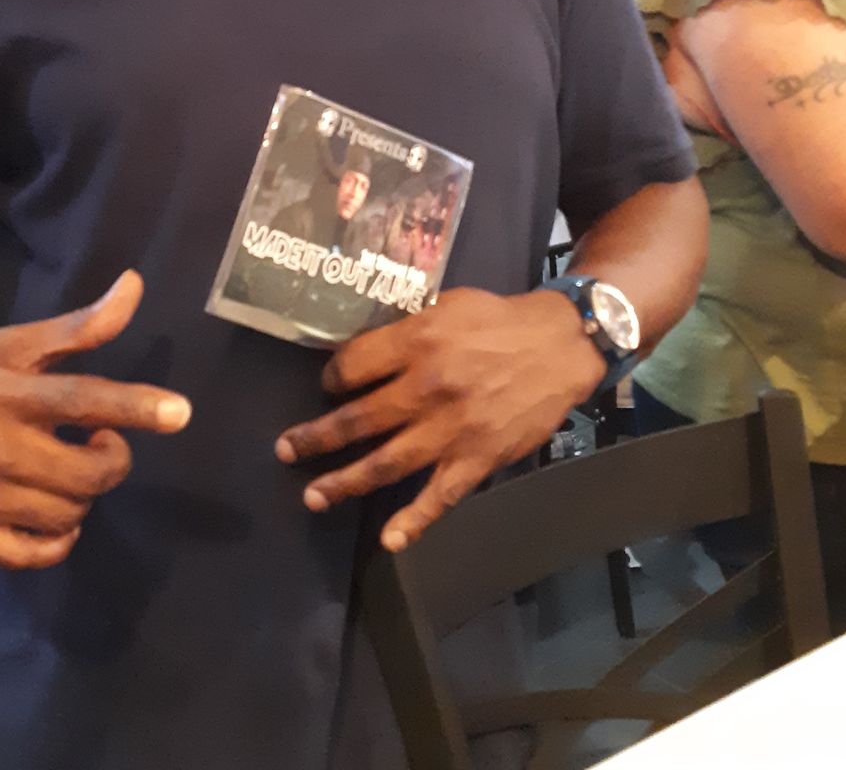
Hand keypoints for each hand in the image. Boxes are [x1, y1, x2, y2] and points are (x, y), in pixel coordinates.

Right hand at [0, 271, 190, 568]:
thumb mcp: (13, 343)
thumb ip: (79, 327)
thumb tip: (136, 286)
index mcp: (5, 388)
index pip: (82, 398)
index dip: (136, 406)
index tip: (180, 413)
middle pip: (84, 471)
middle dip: (111, 458)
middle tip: (100, 440)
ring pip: (64, 513)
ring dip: (84, 494)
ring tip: (71, 470)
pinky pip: (30, 554)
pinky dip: (58, 540)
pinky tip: (56, 515)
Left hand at [275, 288, 603, 552]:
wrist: (559, 347)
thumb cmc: (498, 320)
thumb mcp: (445, 305)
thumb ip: (404, 329)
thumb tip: (362, 351)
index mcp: (417, 341)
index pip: (353, 367)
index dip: (331, 378)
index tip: (326, 386)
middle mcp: (427, 387)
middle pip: (359, 419)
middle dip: (317, 437)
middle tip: (286, 450)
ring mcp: (452, 429)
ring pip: (386, 463)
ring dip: (345, 481)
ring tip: (313, 496)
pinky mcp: (478, 459)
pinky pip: (440, 497)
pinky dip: (414, 521)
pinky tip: (389, 540)